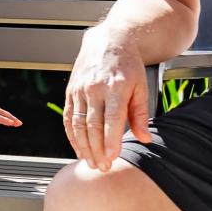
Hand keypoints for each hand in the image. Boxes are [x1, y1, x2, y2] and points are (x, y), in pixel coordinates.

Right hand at [63, 34, 149, 169]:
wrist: (109, 42)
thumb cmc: (128, 66)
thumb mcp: (142, 87)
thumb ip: (140, 114)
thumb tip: (144, 138)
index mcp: (115, 87)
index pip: (111, 119)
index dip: (110, 140)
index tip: (112, 158)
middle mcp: (94, 89)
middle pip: (92, 125)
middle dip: (96, 149)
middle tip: (102, 168)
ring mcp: (79, 90)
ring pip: (77, 124)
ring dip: (83, 146)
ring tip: (90, 163)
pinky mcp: (70, 92)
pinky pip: (68, 118)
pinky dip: (71, 136)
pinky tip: (78, 148)